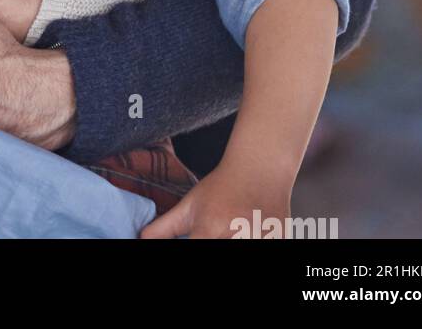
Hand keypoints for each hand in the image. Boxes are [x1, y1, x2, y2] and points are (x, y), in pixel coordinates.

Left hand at [140, 159, 290, 239]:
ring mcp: (263, 239)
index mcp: (211, 227)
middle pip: (222, 252)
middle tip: (214, 233)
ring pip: (242, 251)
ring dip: (233, 241)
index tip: (196, 242)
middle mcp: (238, 235)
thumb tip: (140, 239)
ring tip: (230, 228)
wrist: (260, 169)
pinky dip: (256, 242)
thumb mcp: (190, 205)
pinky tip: (249, 230)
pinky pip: (265, 250)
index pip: (197, 250)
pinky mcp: (281, 241)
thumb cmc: (221, 188)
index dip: (188, 252)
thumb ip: (164, 227)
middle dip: (215, 242)